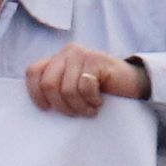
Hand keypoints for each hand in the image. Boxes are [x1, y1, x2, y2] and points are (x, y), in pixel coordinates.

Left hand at [24, 46, 149, 115]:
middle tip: (75, 113)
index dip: (35, 93)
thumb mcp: (74, 87)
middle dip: (61, 105)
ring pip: (67, 89)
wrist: (132, 83)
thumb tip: (40, 104)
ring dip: (79, 106)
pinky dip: (92, 100)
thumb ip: (57, 87)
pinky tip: (99, 101)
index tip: (47, 109)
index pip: (33, 72)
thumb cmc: (100, 90)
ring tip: (90, 109)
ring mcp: (82, 54)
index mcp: (58, 58)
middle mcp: (68, 52)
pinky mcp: (96, 60)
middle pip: (49, 84)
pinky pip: (85, 87)